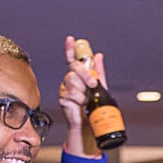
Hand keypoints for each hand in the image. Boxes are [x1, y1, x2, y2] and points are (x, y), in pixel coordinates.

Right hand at [58, 34, 105, 157]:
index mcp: (78, 75)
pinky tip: (80, 105)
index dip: (70, 49)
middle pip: (74, 68)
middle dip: (85, 75)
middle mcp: (70, 79)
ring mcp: (65, 88)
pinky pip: (71, 93)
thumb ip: (98, 72)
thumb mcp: (100, 87)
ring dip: (82, 90)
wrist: (89, 123)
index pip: (72, 59)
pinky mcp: (63, 98)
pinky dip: (79, 99)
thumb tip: (99, 55)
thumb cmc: (93, 106)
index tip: (71, 39)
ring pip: (72, 80)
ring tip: (86, 100)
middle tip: (92, 84)